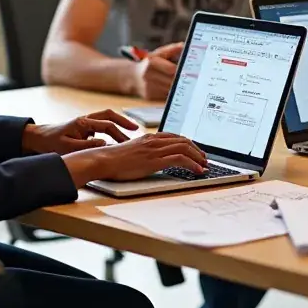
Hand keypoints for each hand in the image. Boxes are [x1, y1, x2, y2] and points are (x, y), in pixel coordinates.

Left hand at [23, 110, 138, 155]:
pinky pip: (102, 125)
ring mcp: (86, 122)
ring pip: (107, 119)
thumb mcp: (68, 147)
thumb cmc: (51, 142)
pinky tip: (117, 139)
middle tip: (136, 130)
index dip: (119, 132)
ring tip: (131, 133)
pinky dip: (112, 129)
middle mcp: (86, 119)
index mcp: (82, 122)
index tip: (129, 141)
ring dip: (119, 124)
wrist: (38, 138)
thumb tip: (104, 145)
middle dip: (124, 122)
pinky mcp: (85, 127)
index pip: (106, 125)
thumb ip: (86, 146)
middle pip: (109, 116)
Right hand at [70, 133, 207, 184]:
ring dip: (198, 157)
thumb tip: (152, 159)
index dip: (189, 144)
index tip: (196, 152)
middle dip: (197, 150)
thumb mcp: (132, 152)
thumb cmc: (114, 160)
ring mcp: (155, 150)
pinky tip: (198, 171)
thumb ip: (144, 152)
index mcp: (149, 137)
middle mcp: (154, 140)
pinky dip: (193, 164)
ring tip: (205, 166)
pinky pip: (180, 159)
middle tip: (204, 159)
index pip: (176, 136)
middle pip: (184, 140)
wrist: (103, 160)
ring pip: (185, 148)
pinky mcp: (155, 160)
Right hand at [130, 43, 183, 100]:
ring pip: (170, 89)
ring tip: (178, 81)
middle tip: (188, 77)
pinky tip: (170, 87)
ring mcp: (148, 87)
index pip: (172, 69)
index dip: (181, 70)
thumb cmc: (149, 64)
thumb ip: (172, 49)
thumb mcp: (159, 54)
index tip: (188, 70)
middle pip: (172, 80)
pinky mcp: (149, 97)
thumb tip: (184, 46)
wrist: (132, 76)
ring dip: (176, 86)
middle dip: (180, 79)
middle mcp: (148, 76)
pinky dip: (170, 92)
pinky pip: (165, 96)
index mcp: (151, 63)